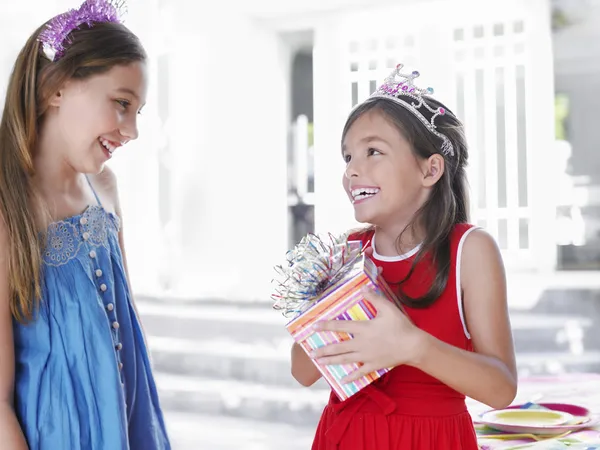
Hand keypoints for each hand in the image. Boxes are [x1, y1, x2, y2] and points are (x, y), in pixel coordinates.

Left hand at [310, 287, 425, 382]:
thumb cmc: (401, 326)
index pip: (340, 327)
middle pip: (338, 347)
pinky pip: (359, 373)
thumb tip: (362, 288)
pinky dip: (350, 377)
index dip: (326, 326)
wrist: (413, 346)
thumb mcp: (387, 308)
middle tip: (311, 352)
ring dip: (331, 361)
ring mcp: (366, 356)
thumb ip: (374, 297)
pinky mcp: (373, 365)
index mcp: (363, 329)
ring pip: (345, 359)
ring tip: (319, 362)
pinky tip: (342, 380)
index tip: (314, 327)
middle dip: (323, 350)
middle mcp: (361, 344)